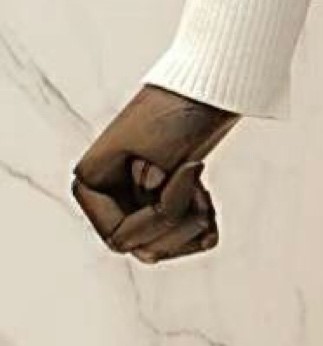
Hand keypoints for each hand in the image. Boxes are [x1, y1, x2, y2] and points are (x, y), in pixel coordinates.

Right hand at [71, 84, 241, 262]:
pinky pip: (189, 241)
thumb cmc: (175, 113)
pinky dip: (204, 220)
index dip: (160, 217)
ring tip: (197, 177)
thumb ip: (145, 211)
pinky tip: (204, 191)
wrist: (208, 91)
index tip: (186, 171)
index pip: (122, 238)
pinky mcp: (165, 208)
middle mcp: (109, 202)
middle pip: (146, 249)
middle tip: (193, 172)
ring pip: (168, 248)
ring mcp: (136, 207)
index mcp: (91, 187)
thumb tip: (148, 254)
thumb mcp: (154, 163)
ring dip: (193, 219)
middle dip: (179, 219)